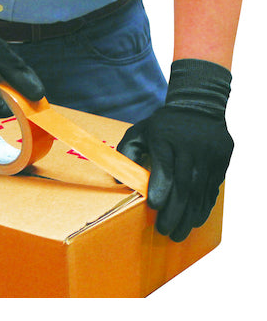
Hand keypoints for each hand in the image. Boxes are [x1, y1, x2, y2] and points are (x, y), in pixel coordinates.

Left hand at [117, 59, 232, 241]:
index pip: (165, 166)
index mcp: (165, 137)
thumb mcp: (139, 131)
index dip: (161, 188)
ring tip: (178, 233)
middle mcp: (190, 146)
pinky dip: (202, 207)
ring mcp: (209, 154)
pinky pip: (212, 189)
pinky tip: (193, 220)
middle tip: (165, 231)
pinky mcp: (222, 161)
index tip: (155, 206)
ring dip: (189, 215)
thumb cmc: (162, 125)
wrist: (198, 107)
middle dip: (174, 211)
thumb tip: (119, 180)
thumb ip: (126, 152)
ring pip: (200, 191)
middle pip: (184, 184)